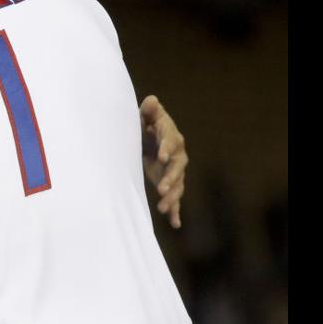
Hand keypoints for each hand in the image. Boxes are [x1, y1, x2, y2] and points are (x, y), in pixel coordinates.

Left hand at [140, 95, 187, 228]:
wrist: (147, 138)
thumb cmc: (144, 125)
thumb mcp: (144, 117)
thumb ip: (148, 111)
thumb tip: (150, 100)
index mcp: (171, 137)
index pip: (171, 142)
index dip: (167, 149)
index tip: (161, 157)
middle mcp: (177, 156)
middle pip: (178, 168)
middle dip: (171, 178)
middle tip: (161, 189)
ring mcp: (175, 171)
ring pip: (178, 185)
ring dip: (172, 197)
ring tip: (164, 208)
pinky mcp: (170, 183)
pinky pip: (175, 198)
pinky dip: (176, 210)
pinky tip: (175, 223)